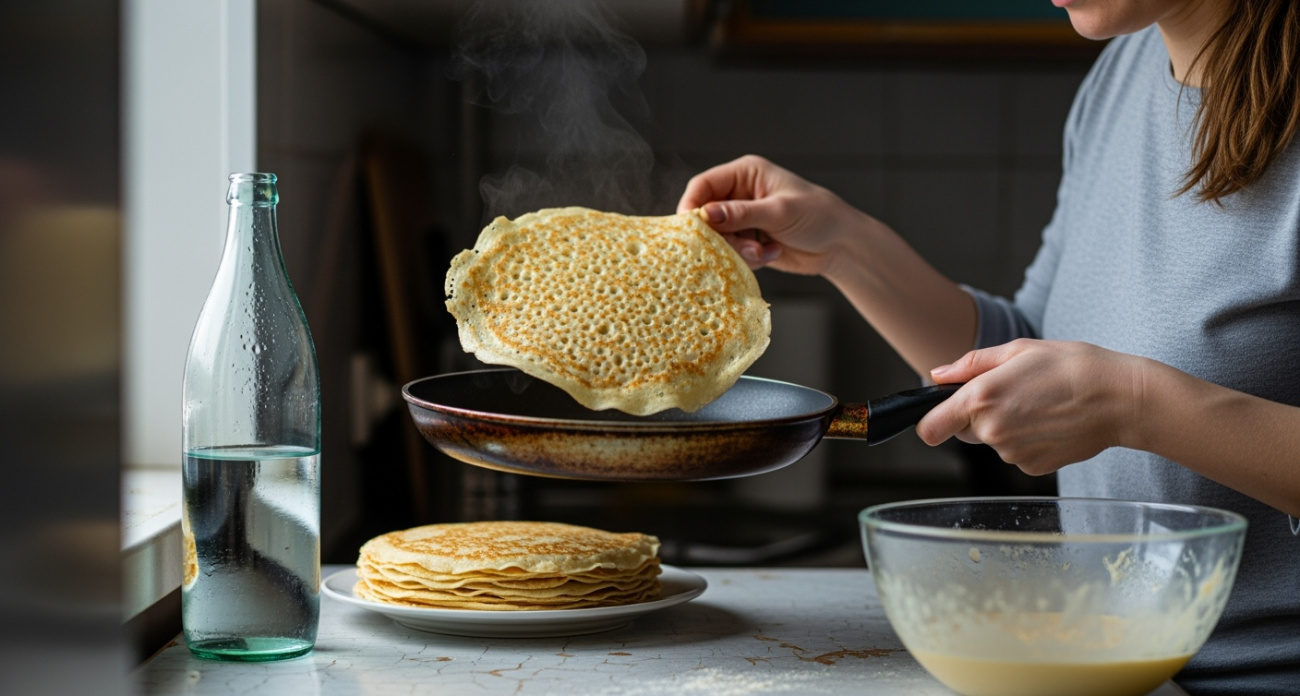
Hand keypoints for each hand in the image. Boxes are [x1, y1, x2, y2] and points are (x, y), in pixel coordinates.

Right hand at [677, 155, 869, 276]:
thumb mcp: (779, 211)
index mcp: (745, 174)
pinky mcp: (747, 241)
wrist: (840, 244)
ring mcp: (743, 220)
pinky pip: (731, 254)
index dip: (692, 206)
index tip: (691, 230)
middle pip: (706, 216)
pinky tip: (772, 252)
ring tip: (763, 251)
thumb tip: (706, 215)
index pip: (703, 186)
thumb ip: (741, 214)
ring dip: (737, 251)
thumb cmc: (818, 216)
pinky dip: (748, 259)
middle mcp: (739, 195)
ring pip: (717, 240)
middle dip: (721, 236)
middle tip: (742, 246)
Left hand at [917, 339, 1145, 475]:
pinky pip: (1016, 454)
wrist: (1120, 398)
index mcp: (981, 399)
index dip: (930, 422)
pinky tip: (1050, 422)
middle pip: (962, 432)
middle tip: (1012, 394)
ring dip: (1005, 427)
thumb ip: (970, 365)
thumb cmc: (1072, 367)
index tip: (938, 416)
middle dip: (976, 417)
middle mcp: (992, 431)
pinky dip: (1026, 441)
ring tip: (1039, 405)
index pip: (930, 428)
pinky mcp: (1032, 468)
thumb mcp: (1017, 351)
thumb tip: (938, 375)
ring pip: (992, 442)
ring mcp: (1012, 454)